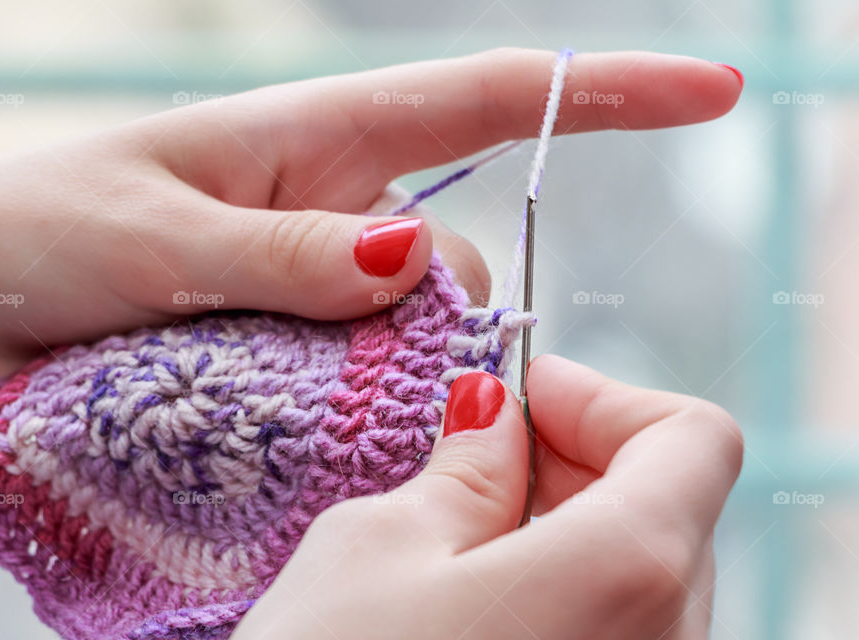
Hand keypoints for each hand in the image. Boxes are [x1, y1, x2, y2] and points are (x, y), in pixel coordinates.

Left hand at [0, 49, 740, 417]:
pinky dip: (352, 424)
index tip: (712, 93)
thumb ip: (284, 251)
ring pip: (412, 344)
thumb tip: (410, 263)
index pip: (485, 99)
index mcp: (316, 143)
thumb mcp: (158, 234)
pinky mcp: (281, 354)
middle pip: (455, 268)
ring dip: (386, 389)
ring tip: (277, 408)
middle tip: (347, 377)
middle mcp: (331, 214)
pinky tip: (294, 443)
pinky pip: (356, 391)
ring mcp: (309, 290)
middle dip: (449, 333)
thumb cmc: (35, 231)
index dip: (604, 96)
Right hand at [232, 355, 742, 639]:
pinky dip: (563, 591)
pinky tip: (475, 601)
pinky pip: (618, 634)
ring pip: (645, 576)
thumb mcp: (379, 546)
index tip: (523, 397)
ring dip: (567, 526)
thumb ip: (464, 469)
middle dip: (578, 458)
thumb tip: (494, 415)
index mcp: (626, 576)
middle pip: (669, 506)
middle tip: (479, 451)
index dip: (605, 399)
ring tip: (464, 531)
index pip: (692, 440)